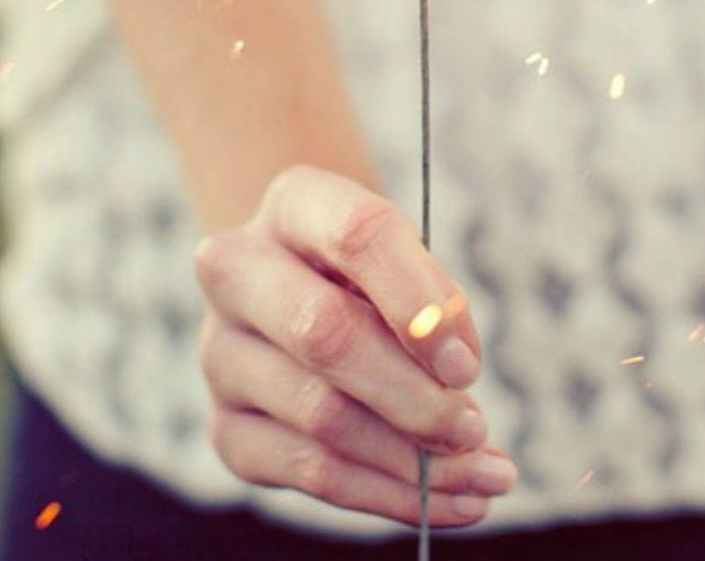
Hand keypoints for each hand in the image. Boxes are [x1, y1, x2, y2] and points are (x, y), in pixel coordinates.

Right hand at [195, 164, 517, 526]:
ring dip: (411, 457)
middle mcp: (236, 270)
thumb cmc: (373, 270)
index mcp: (294, 203)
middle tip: (472, 427)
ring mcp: (222, 352)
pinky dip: (388, 494)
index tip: (467, 364)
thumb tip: (454, 374)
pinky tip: (449, 500)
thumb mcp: (408, 255)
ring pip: (321, 415)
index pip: (357, 237)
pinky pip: (310, 472)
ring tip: (482, 471)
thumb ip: (433, 298)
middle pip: (322, 332)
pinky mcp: (227, 426)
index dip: (418, 303)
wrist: (305, 285)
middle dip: (411, 393)